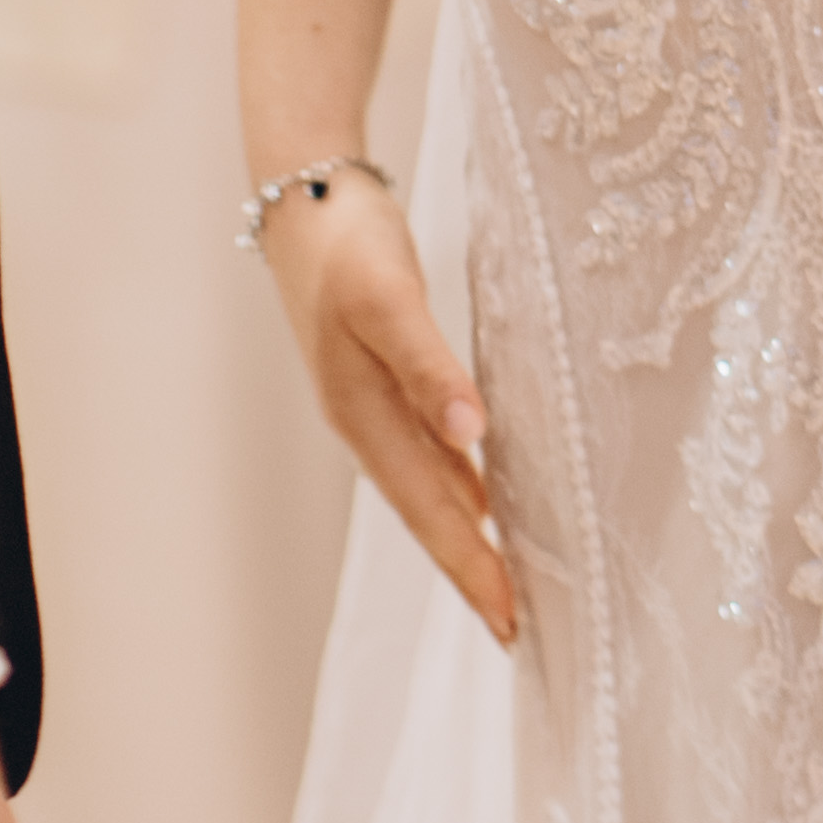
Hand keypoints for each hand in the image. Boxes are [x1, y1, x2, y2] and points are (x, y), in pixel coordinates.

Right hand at [270, 181, 512, 644]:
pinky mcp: (385, 375)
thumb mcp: (389, 297)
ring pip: (430, 487)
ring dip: (467, 536)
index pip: (431, 512)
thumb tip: (473, 439)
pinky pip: (430, 451)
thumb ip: (430, 366)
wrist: (302, 190)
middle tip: (520, 631)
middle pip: (429, 513)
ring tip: (511, 583)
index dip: (470, 569)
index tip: (511, 625)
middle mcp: (369, 422)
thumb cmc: (345, 240)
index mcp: (364, 416)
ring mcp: (374, 402)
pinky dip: (461, 485)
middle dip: (472, 572)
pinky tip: (487, 496)